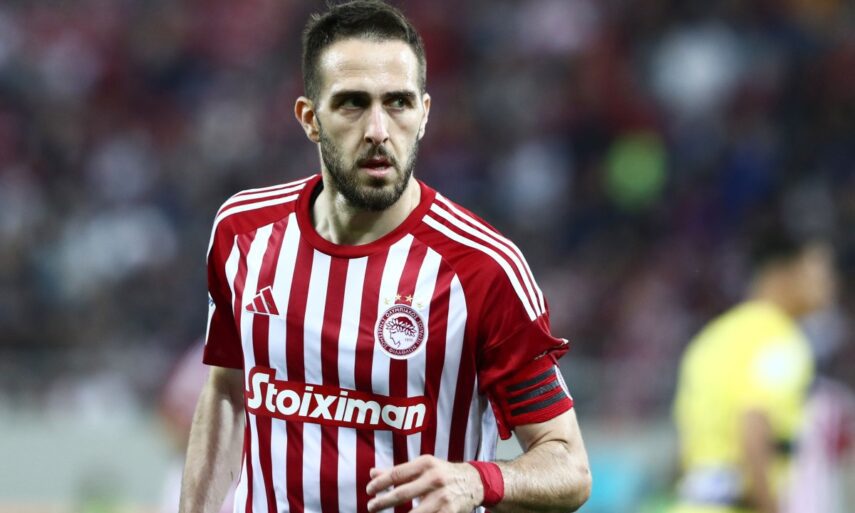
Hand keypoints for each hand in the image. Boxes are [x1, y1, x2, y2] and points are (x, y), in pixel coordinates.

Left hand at [366, 455, 483, 512]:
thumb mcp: (423, 467)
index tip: (369, 490)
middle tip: (370, 507)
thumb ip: (398, 471)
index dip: (380, 483)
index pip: (396, 474)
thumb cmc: (442, 473)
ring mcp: (442, 498)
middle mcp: (434, 479)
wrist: (474, 482)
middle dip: (382, 502)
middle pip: (401, 494)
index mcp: (426, 463)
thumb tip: (372, 473)